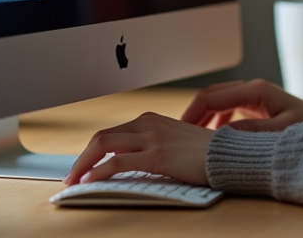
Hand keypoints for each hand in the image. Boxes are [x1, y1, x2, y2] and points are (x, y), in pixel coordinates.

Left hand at [63, 112, 213, 185]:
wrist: (229, 156)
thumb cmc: (206, 155)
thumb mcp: (176, 143)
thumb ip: (155, 146)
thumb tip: (132, 164)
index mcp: (152, 120)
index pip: (112, 133)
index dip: (92, 150)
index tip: (84, 166)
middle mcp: (148, 124)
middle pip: (102, 137)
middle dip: (82, 157)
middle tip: (73, 175)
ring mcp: (152, 138)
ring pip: (103, 146)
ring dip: (83, 165)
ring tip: (74, 181)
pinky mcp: (157, 155)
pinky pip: (116, 162)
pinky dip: (98, 172)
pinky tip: (90, 182)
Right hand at [181, 78, 302, 131]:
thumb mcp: (281, 131)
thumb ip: (253, 131)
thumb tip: (223, 134)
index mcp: (256, 91)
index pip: (213, 96)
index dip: (194, 111)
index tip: (181, 129)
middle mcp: (252, 89)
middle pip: (212, 95)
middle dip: (194, 112)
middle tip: (179, 132)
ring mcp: (252, 96)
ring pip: (218, 100)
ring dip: (203, 116)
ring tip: (191, 135)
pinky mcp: (254, 105)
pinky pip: (227, 108)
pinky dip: (215, 119)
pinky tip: (211, 134)